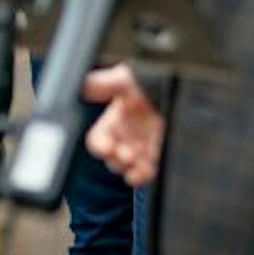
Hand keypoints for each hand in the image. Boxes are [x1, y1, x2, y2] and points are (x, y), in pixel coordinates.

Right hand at [83, 63, 163, 184]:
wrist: (170, 90)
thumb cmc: (143, 83)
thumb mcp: (124, 80)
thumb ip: (104, 84)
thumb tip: (83, 84)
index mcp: (110, 122)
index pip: (97, 140)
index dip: (100, 145)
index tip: (107, 147)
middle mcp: (121, 137)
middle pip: (112, 157)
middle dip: (117, 158)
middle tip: (127, 154)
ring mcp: (136, 148)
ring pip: (127, 167)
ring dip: (130, 168)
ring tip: (137, 165)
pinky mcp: (152, 155)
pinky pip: (145, 171)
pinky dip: (144, 174)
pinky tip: (147, 170)